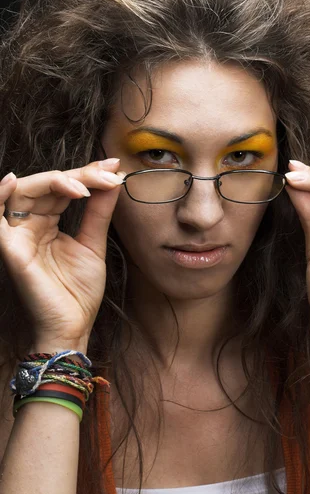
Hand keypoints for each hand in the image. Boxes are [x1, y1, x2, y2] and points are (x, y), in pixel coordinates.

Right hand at [0, 159, 124, 344]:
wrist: (74, 325)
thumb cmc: (79, 290)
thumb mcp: (93, 243)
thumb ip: (100, 211)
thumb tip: (114, 179)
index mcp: (47, 222)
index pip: (62, 188)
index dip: (87, 174)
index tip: (115, 168)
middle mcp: (29, 225)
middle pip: (45, 185)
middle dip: (78, 175)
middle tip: (107, 175)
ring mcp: (18, 236)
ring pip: (24, 193)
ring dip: (53, 181)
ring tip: (82, 185)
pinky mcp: (10, 249)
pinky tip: (13, 180)